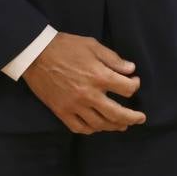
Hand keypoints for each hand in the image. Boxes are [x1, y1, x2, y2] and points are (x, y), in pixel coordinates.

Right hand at [21, 32, 146, 133]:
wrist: (36, 55)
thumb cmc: (65, 47)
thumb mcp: (93, 46)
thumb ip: (113, 59)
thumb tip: (131, 69)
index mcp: (99, 76)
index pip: (127, 89)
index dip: (134, 86)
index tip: (134, 82)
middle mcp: (89, 94)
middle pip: (117, 113)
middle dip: (132, 117)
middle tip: (140, 118)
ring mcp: (74, 106)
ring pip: (99, 124)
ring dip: (114, 126)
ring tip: (122, 125)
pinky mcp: (61, 112)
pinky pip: (79, 128)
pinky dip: (91, 129)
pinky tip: (97, 126)